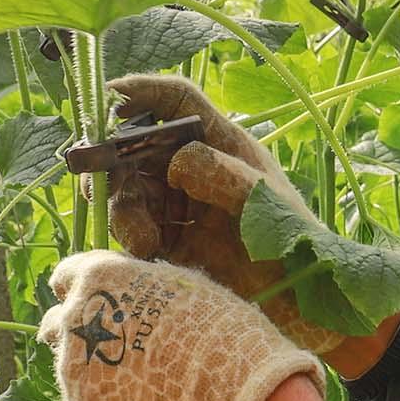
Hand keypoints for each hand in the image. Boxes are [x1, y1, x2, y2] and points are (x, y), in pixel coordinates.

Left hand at [38, 252, 319, 400]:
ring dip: (95, 378)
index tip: (100, 307)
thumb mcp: (179, 286)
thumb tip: (132, 299)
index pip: (65, 277)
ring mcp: (72, 369)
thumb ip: (140, 290)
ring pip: (71, 373)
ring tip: (143, 389)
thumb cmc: (219, 328)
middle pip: (56, 326)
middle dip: (79, 336)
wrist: (230, 387)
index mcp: (97, 277)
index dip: (85, 293)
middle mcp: (74, 318)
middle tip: (114, 352)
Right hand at [94, 75, 340, 355]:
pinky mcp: (173, 245)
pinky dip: (132, 240)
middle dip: (114, 162)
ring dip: (125, 211)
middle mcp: (198, 172)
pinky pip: (135, 231)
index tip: (111, 94)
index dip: (146, 92)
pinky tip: (149, 256)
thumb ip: (224, 176)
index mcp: (224, 147)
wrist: (302, 308)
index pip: (180, 104)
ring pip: (131, 192)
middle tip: (97, 183)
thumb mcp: (264, 204)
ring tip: (145, 242)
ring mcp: (183, 209)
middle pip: (140, 149)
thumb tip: (177, 161)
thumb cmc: (294, 245)